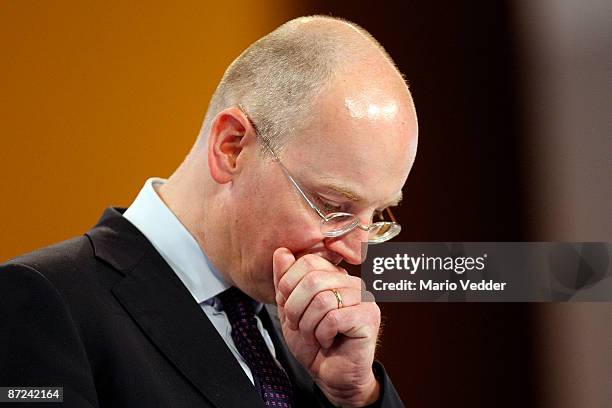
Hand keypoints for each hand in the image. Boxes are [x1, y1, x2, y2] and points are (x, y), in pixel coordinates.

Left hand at [273, 248, 380, 406]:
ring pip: (322, 300)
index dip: (289, 284)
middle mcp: (351, 283)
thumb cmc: (313, 343)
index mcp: (334, 276)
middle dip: (295, 307)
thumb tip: (281, 251)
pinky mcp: (369, 318)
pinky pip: (334, 318)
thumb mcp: (289, 310)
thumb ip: (285, 281)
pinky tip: (328, 341)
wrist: (330, 375)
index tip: (288, 306)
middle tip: (298, 325)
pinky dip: (323, 334)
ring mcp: (363, 299)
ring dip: (309, 324)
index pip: (308, 261)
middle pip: (313, 279)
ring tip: (314, 335)